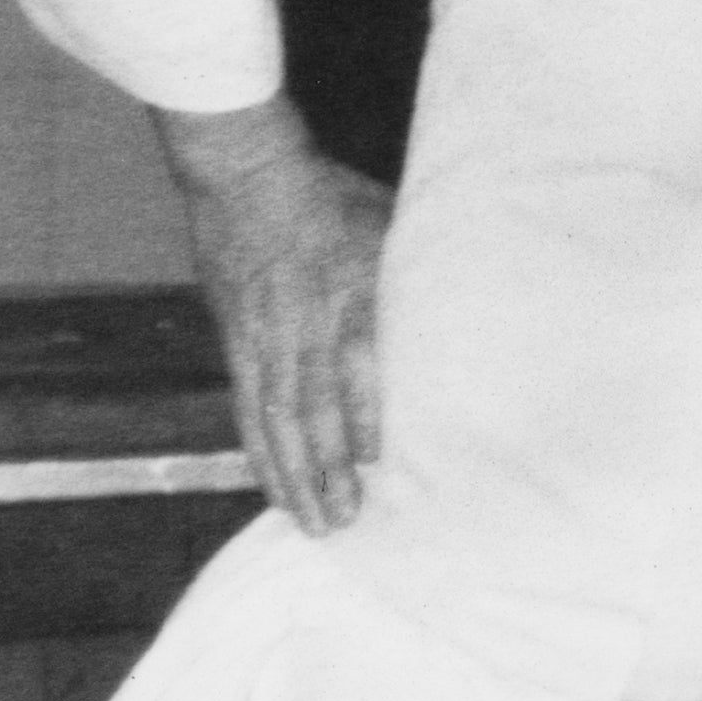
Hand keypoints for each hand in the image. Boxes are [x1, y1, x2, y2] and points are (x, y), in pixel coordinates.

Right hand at [159, 97, 388, 535]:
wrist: (247, 178)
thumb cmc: (335, 199)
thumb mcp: (391, 224)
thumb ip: (417, 272)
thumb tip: (466, 313)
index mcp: (348, 292)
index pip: (354, 360)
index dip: (362, 411)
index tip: (377, 460)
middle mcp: (301, 324)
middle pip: (310, 407)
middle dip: (325, 470)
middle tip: (341, 523)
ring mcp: (262, 337)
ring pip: (274, 418)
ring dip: (291, 473)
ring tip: (308, 520)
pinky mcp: (235, 342)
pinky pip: (247, 404)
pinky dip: (259, 447)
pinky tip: (270, 481)